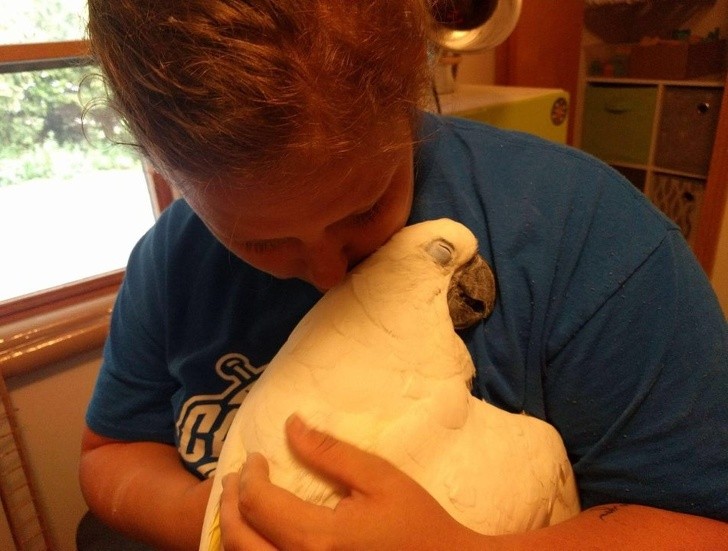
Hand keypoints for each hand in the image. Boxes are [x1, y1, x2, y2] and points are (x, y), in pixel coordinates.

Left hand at [219, 414, 480, 550]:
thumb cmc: (416, 522)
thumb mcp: (380, 478)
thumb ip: (331, 453)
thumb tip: (291, 425)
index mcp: (319, 538)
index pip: (259, 503)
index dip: (250, 475)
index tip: (257, 457)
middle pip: (238, 538)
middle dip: (229, 502)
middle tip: (235, 478)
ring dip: (231, 530)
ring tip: (237, 504)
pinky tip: (256, 535)